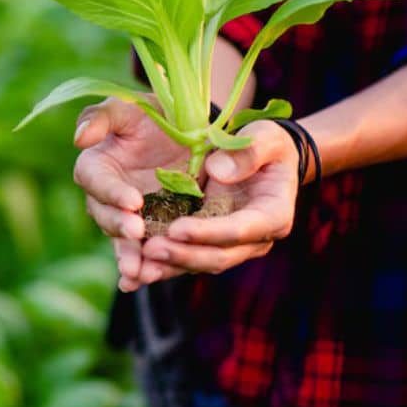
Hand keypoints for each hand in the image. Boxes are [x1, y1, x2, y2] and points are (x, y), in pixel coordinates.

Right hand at [72, 97, 189, 291]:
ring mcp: (127, 215)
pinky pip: (141, 252)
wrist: (190, 133)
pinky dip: (140, 268)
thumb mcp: (130, 106)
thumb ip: (102, 117)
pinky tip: (141, 282)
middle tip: (138, 233)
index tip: (134, 201)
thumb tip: (79, 139)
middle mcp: (106, 194)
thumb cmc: (154, 113)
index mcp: (96, 163)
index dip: (111, 192)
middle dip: (119, 227)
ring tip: (138, 272)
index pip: (94, 180)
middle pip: (103, 215)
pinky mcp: (149, 230)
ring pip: (120, 239)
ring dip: (127, 256)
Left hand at [139, 120, 298, 281]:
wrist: (260, 158)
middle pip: (217, 256)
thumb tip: (218, 171)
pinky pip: (183, 258)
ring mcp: (229, 246)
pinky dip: (160, 265)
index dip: (208, 232)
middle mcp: (253, 240)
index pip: (240, 230)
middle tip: (149, 250)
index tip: (176, 228)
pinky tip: (133, 269)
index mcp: (273, 215)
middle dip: (183, 255)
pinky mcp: (207, 244)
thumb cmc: (266, 145)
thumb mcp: (266, 137)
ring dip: (168, 266)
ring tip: (137, 264)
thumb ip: (249, 152)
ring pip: (198, 263)